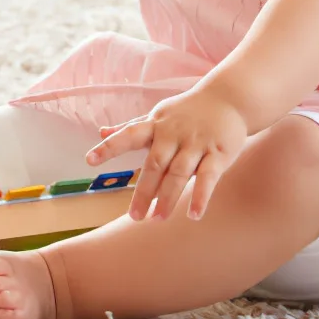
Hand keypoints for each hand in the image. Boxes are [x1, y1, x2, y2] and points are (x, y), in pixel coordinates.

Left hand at [86, 88, 249, 221]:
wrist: (229, 99)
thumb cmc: (187, 112)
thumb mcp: (157, 115)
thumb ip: (131, 127)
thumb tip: (100, 131)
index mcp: (155, 124)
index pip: (128, 134)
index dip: (109, 146)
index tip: (89, 160)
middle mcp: (173, 133)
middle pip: (154, 163)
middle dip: (144, 191)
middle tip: (135, 217)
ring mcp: (196, 143)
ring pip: (179, 173)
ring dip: (168, 197)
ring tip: (157, 219)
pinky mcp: (218, 153)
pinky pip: (208, 177)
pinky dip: (200, 196)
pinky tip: (193, 214)